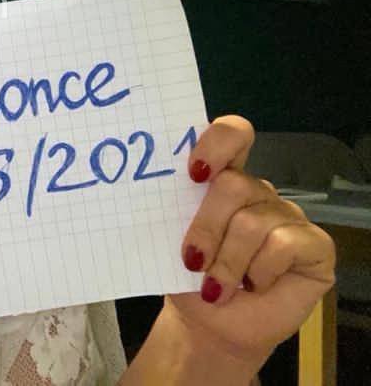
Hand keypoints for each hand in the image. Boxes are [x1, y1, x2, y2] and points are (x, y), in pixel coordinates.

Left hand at [167, 115, 336, 362]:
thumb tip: (143, 191)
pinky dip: (258, 272)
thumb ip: (169, 212)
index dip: (216, 143)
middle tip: (191, 260)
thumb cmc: (187, 277)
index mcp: (221, 178)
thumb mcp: (169, 242)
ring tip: (215, 287)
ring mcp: (288, 216)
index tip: (194, 173)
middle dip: (206, 226)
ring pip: (253, 222)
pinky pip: (284, 245)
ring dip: (227, 262)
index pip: (232, 134)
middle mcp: (258, 191)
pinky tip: (252, 287)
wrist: (209, 324)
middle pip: (235, 184)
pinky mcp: (314, 245)